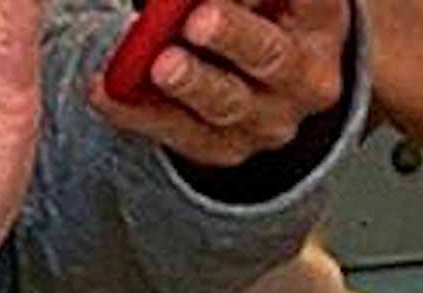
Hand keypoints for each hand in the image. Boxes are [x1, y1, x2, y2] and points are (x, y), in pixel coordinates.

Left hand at [97, 0, 353, 172]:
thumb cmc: (260, 11)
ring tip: (158, 64)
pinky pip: (179, 133)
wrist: (270, 81)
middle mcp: (302, 78)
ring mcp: (265, 120)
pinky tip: (103, 90)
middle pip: (270, 56)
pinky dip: (136, 111)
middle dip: (230, 36)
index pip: (311, 0)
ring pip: (227, 104)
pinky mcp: (224, 147)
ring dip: (188, 82)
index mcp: (318, 21)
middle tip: (196, 20)